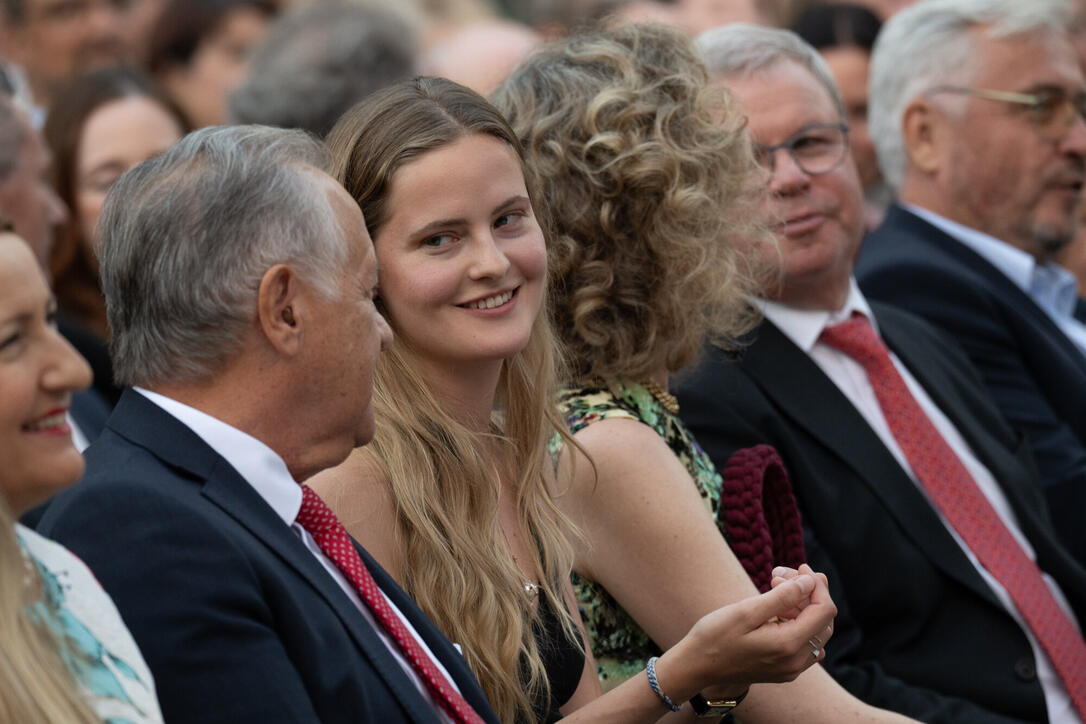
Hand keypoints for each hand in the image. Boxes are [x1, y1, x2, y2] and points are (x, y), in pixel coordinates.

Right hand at [655, 569, 837, 700]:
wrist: (695, 666)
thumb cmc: (715, 636)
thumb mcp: (746, 611)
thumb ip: (782, 597)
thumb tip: (809, 582)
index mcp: (788, 645)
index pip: (824, 611)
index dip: (817, 585)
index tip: (800, 567)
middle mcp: (796, 661)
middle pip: (824, 621)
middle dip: (809, 593)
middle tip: (780, 575)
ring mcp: (791, 669)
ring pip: (816, 632)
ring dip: (803, 606)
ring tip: (774, 588)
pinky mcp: (784, 670)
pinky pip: (805, 644)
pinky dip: (798, 622)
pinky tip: (776, 611)